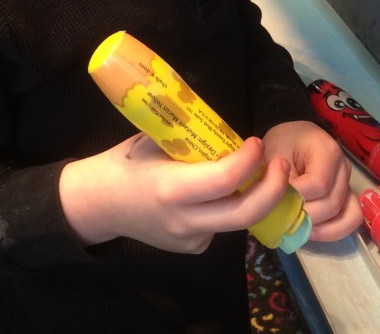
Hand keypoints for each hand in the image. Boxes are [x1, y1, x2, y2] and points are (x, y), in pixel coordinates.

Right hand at [60, 133, 291, 253]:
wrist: (98, 204)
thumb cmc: (125, 163)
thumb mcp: (155, 141)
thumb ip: (191, 140)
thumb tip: (226, 130)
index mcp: (172, 189)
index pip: (226, 179)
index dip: (250, 159)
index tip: (257, 141)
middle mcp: (185, 220)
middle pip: (246, 213)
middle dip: (273, 189)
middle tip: (281, 165)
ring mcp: (189, 240)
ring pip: (237, 221)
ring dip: (256, 198)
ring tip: (262, 173)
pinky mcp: (192, 249)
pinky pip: (221, 226)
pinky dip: (229, 206)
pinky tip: (222, 192)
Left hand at [262, 120, 362, 240]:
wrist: (292, 139)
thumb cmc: (282, 144)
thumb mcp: (274, 155)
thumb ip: (279, 180)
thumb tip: (284, 211)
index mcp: (327, 151)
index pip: (319, 184)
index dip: (298, 197)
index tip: (278, 198)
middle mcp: (343, 168)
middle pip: (332, 204)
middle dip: (306, 216)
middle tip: (284, 219)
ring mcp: (348, 184)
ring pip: (346, 216)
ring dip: (321, 228)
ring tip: (298, 229)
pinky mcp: (347, 197)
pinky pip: (350, 220)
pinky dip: (333, 231)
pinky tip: (312, 232)